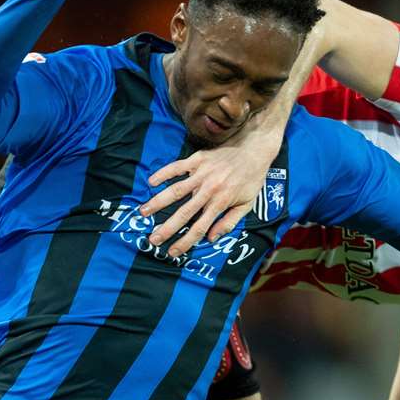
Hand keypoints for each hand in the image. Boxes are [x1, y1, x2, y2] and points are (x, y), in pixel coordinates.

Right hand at [139, 144, 272, 258]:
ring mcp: (202, 174)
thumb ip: (229, 222)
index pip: (199, 228)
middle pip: (184, 213)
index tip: (173, 252)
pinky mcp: (198, 159)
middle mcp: (209, 190)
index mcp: (221, 203)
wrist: (255, 147)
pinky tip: (151, 182)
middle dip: (167, 228)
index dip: (185, 242)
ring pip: (176, 191)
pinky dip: (163, 173)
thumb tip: (211, 238)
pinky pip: (177, 167)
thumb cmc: (252, 178)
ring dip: (158, 202)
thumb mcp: (247, 204)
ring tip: (143, 212)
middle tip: (152, 239)